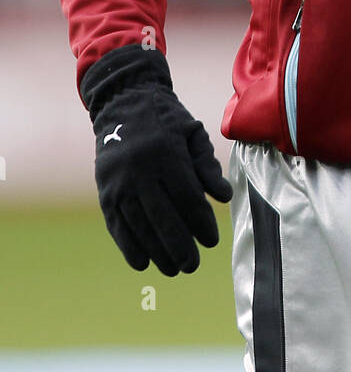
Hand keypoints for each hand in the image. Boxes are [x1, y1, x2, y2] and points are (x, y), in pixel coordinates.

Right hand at [80, 45, 231, 275]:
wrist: (122, 103)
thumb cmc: (167, 119)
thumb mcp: (192, 133)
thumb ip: (207, 166)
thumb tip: (224, 197)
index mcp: (167, 153)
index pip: (187, 198)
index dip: (201, 223)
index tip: (212, 242)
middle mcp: (140, 170)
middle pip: (163, 218)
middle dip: (180, 245)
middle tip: (193, 265)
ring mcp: (119, 182)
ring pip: (139, 226)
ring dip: (156, 251)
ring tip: (173, 268)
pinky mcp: (104, 192)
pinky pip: (116, 225)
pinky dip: (129, 246)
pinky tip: (143, 262)